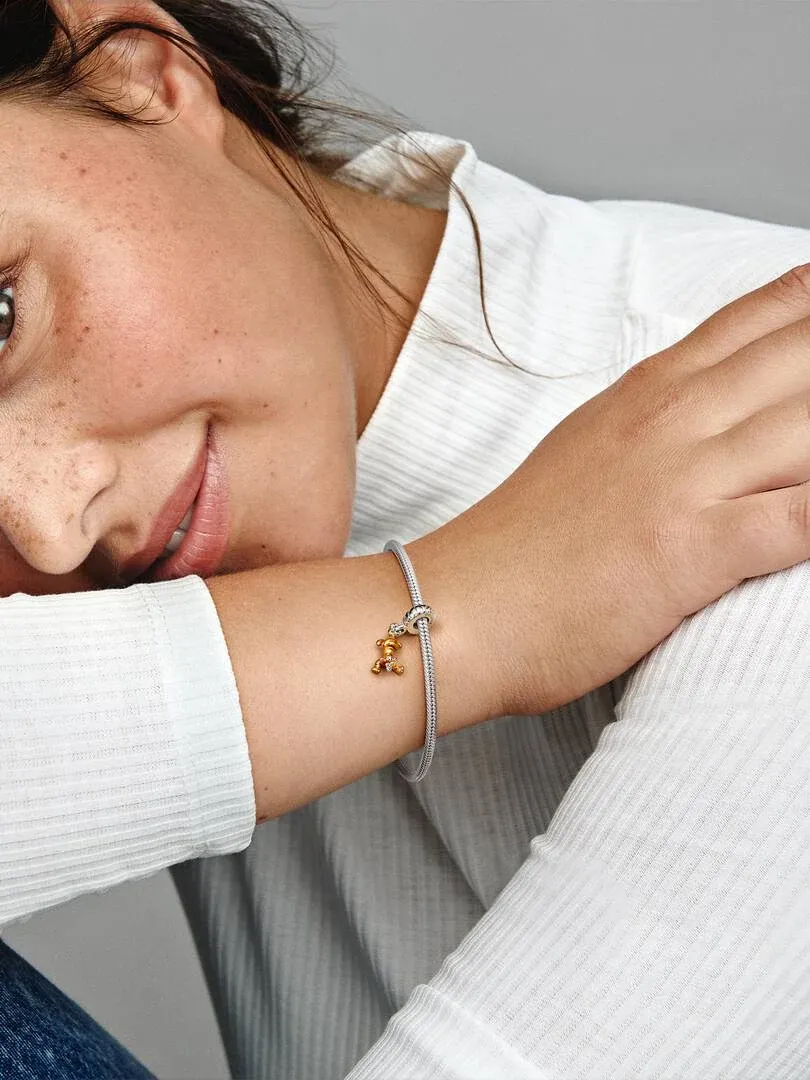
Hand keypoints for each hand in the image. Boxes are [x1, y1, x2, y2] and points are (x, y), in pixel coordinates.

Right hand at [417, 264, 809, 717]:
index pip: (761, 318)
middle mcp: (674, 418)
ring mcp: (684, 478)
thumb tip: (709, 422)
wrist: (459, 606)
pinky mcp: (690, 547)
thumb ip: (655, 425)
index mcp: (648, 391)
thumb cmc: (520, 546)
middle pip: (805, 356)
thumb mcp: (588, 453)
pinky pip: (799, 518)